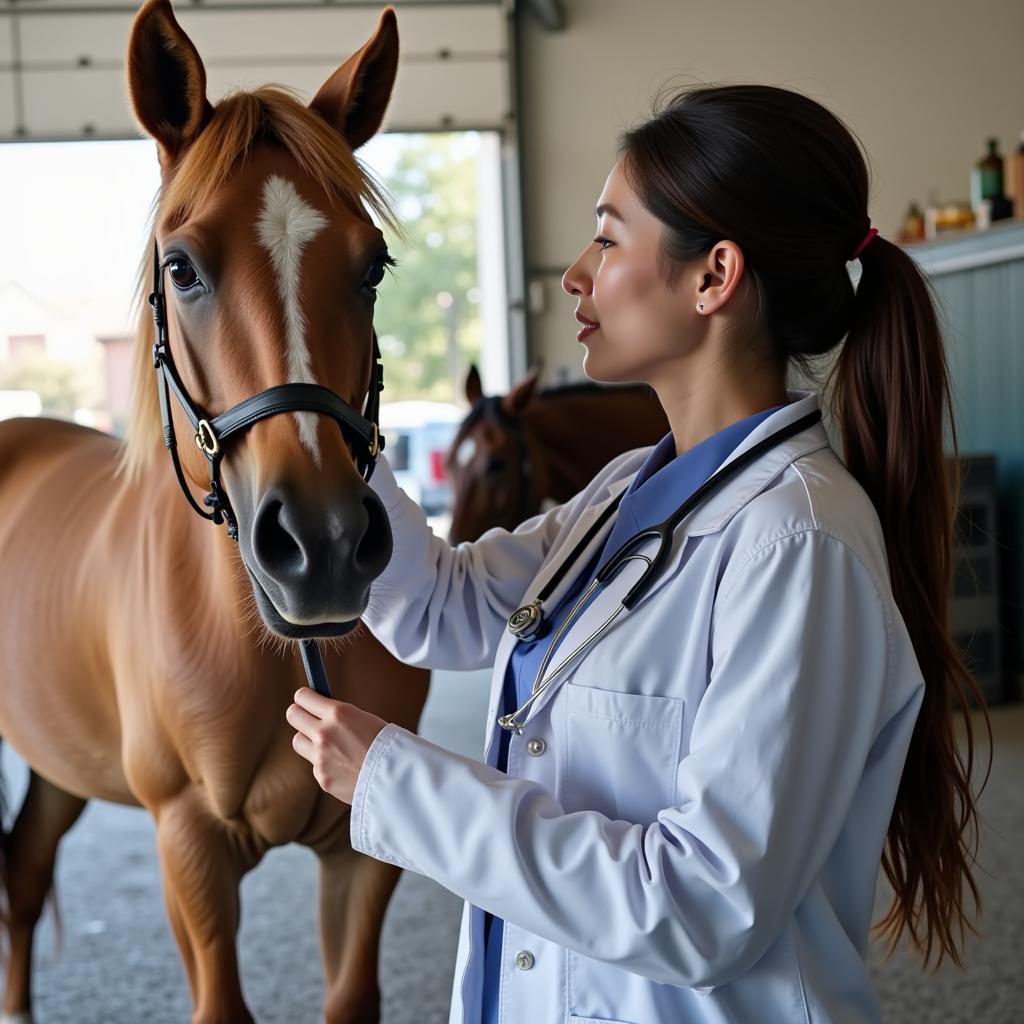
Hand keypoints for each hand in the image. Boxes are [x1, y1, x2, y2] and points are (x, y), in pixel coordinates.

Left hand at [286, 688, 388, 803]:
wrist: (397, 776)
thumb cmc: (385, 744)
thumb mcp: (363, 718)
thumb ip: (338, 716)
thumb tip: (320, 710)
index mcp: (338, 713)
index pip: (302, 697)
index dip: (305, 697)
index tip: (308, 699)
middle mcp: (324, 733)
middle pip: (292, 715)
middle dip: (300, 714)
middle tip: (308, 717)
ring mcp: (320, 757)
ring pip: (298, 741)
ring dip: (308, 740)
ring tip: (328, 744)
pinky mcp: (321, 777)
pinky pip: (315, 764)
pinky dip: (324, 764)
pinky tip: (343, 765)